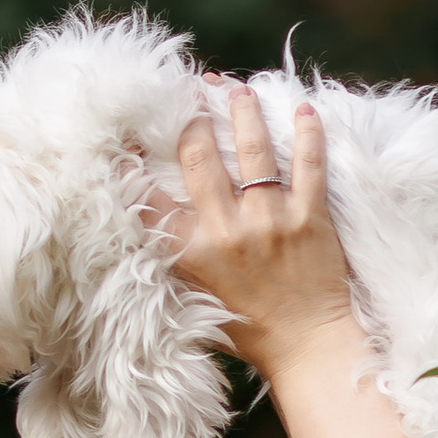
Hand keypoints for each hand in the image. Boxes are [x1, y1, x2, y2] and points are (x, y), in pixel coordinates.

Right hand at [158, 86, 357, 382]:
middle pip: (200, 157)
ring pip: (253, 150)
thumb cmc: (249, 328)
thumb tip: (153, 222)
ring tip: (239, 88)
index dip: (132, 162)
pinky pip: (309, 165)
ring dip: (244, 112)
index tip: (127, 135)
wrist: (307, 349)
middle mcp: (226, 230)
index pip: (149, 198)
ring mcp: (270, 221)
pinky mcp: (309, 219)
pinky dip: (307, 134)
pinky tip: (304, 109)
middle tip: (193, 94)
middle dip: (193, 119)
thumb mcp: (194, 297)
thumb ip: (176, 258)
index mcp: (191, 252)